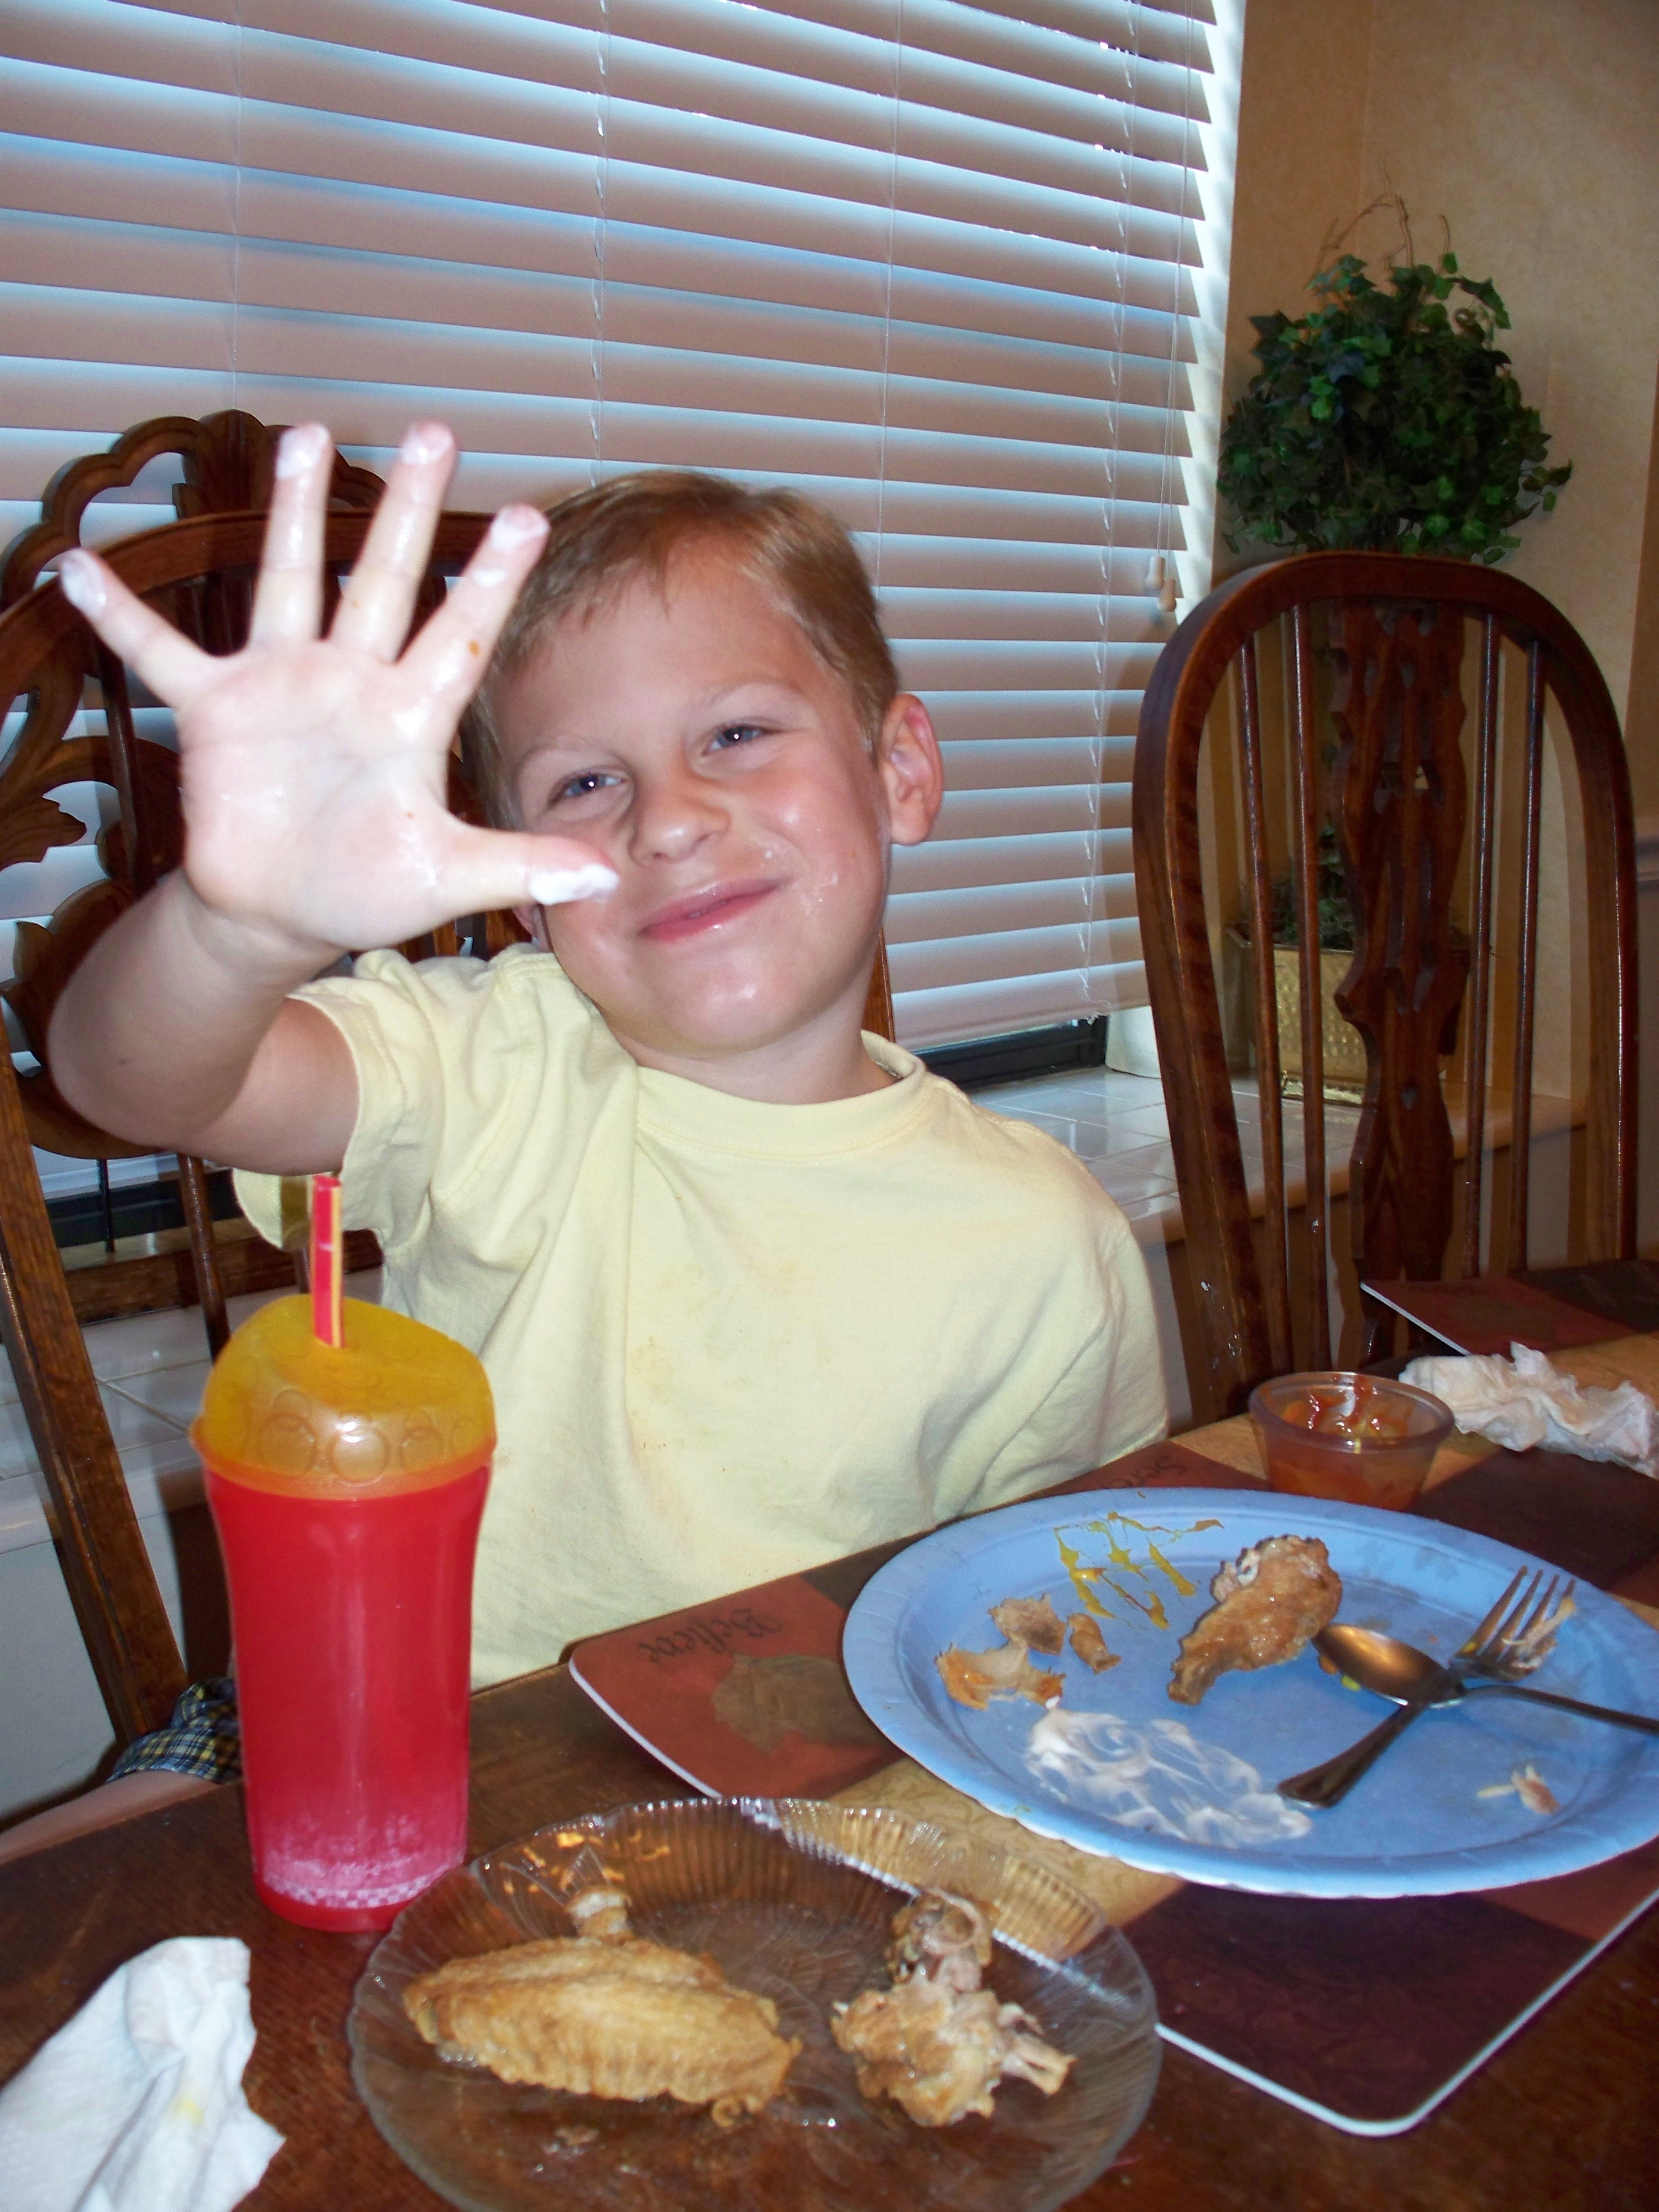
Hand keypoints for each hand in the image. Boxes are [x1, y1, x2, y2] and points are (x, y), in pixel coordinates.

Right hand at [56, 422, 615, 960]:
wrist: (283, 911)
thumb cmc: (368, 888)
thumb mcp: (447, 878)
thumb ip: (519, 866)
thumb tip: (604, 879)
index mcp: (410, 715)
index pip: (459, 633)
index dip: (490, 578)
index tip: (525, 515)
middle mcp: (351, 680)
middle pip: (382, 579)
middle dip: (404, 508)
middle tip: (433, 430)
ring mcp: (282, 684)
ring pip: (289, 581)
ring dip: (292, 513)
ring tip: (303, 436)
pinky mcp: (215, 708)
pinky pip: (159, 652)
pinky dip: (120, 615)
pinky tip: (78, 567)